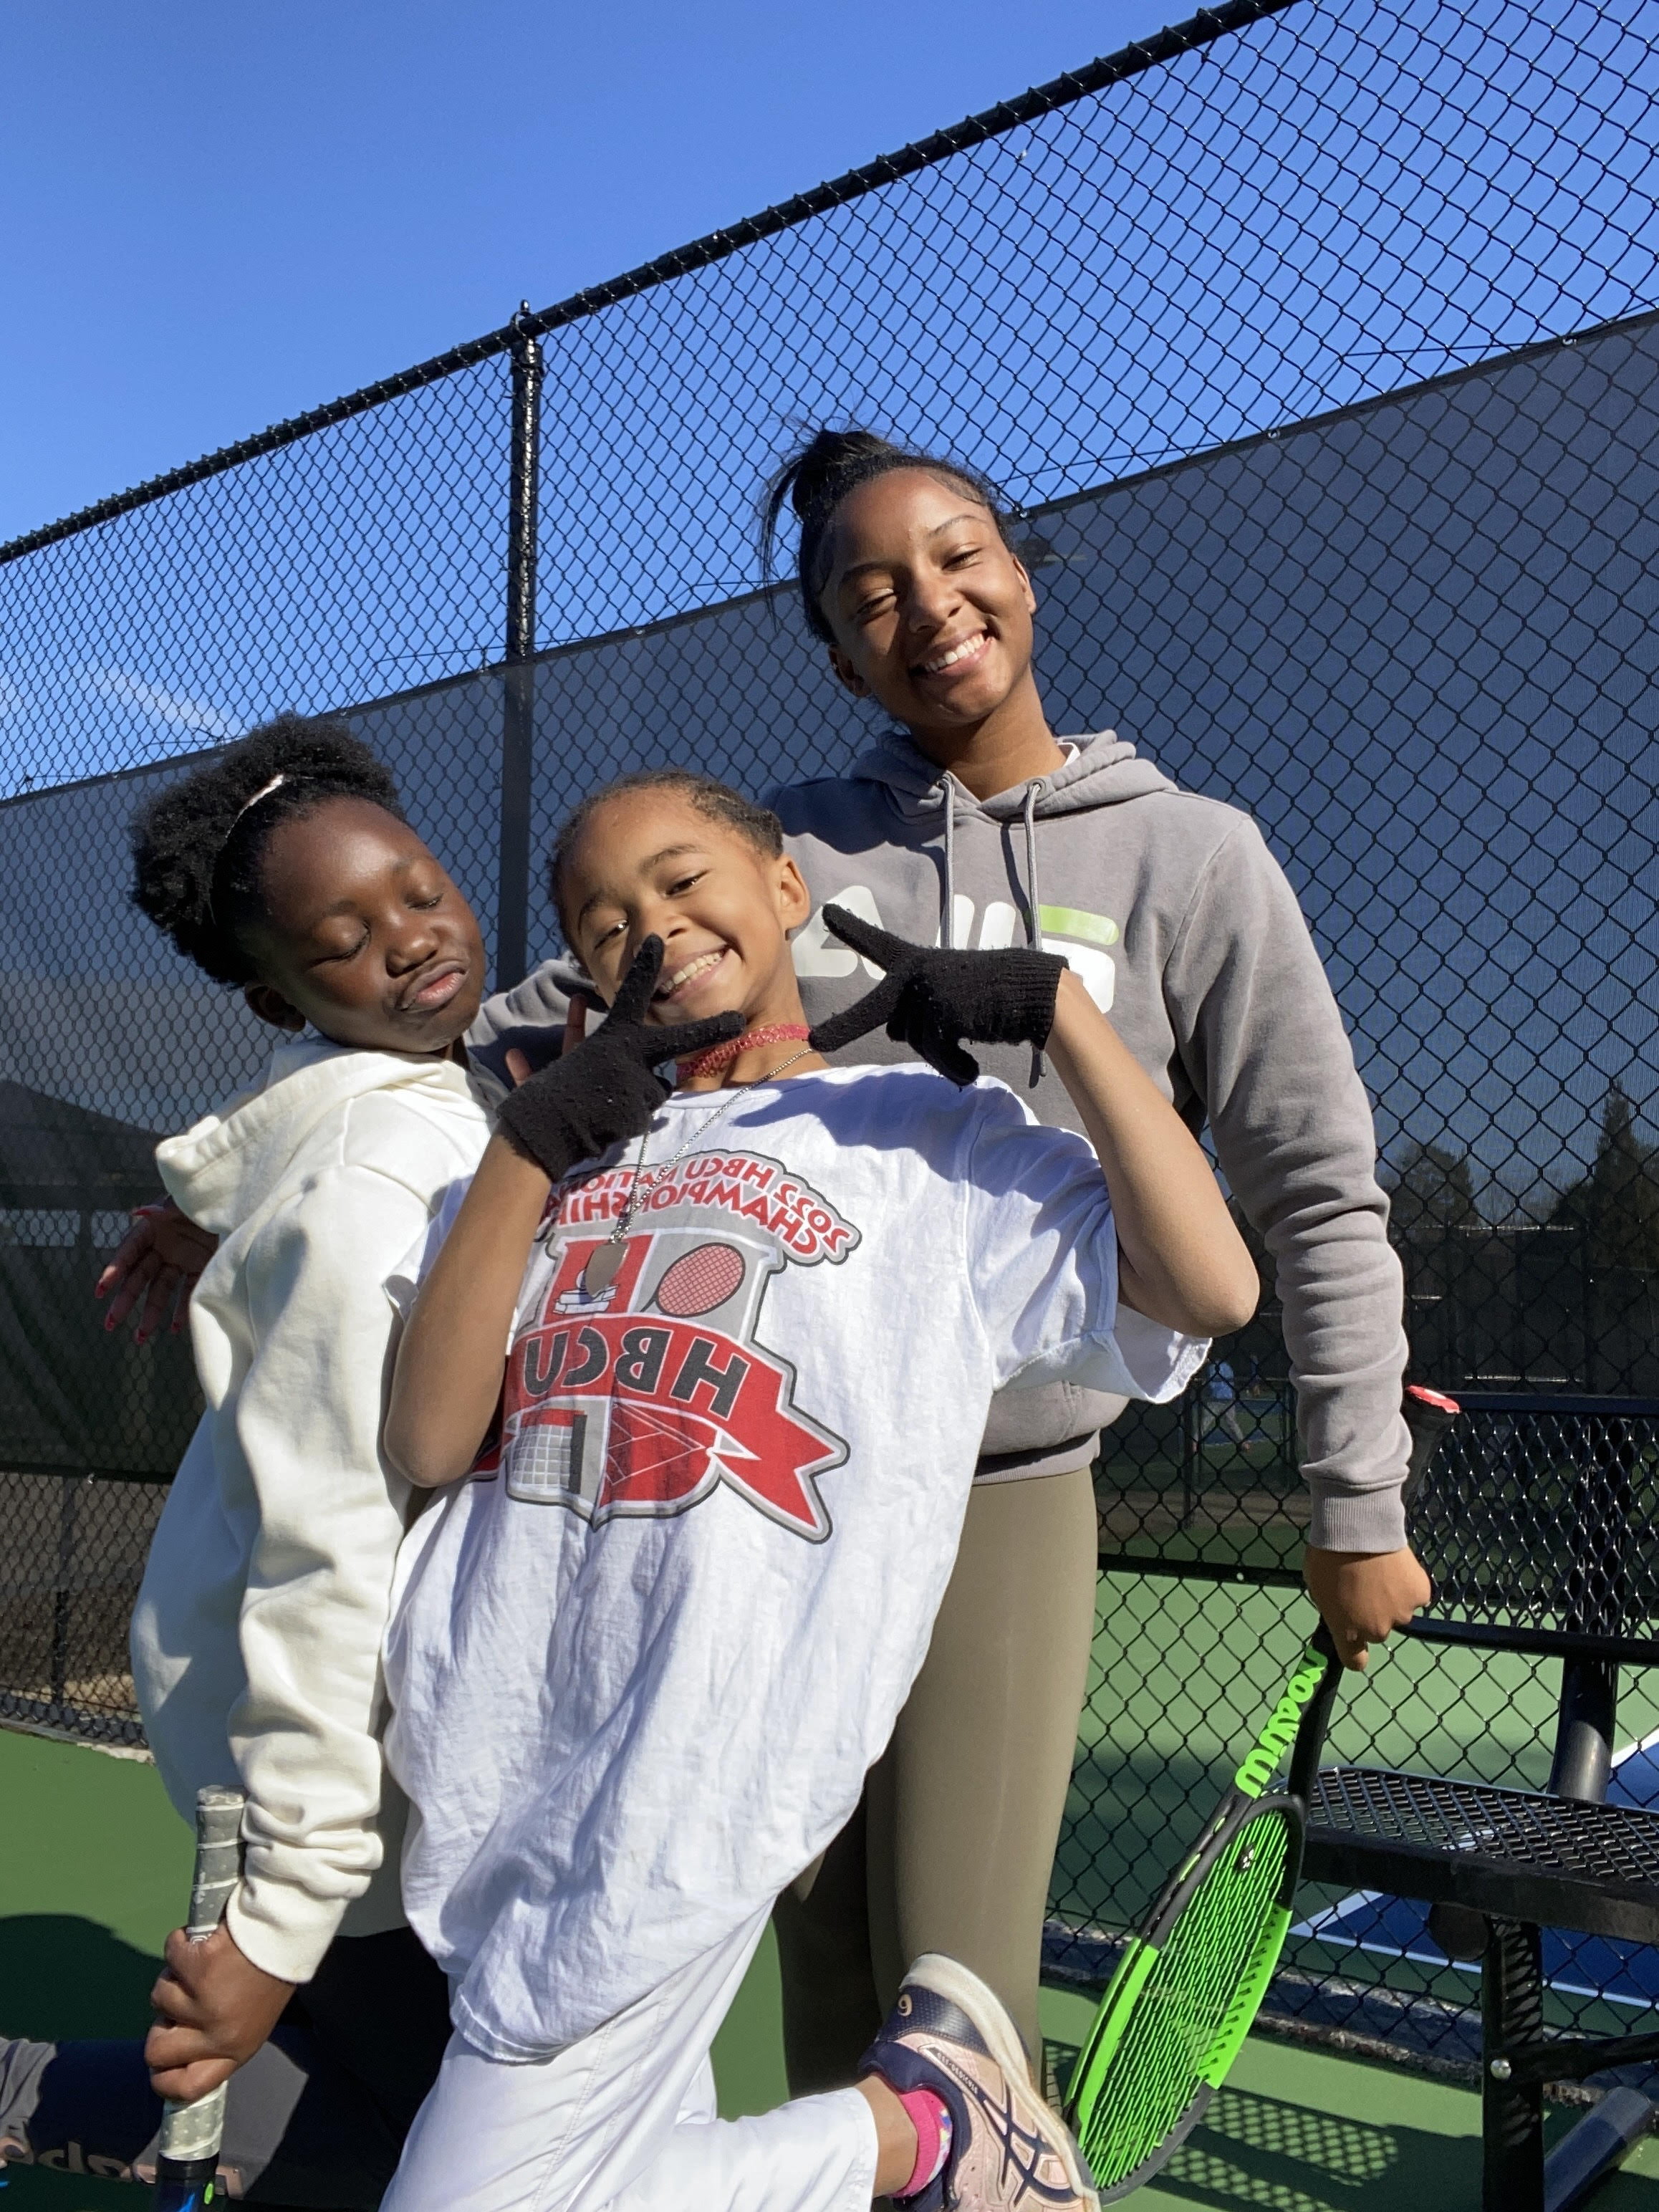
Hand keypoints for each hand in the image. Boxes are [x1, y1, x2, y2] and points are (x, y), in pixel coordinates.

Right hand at [95, 1201, 217, 1342]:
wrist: (237, 1201)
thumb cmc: (204, 1196)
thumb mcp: (183, 1202)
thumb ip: (161, 1210)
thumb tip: (138, 1212)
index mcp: (153, 1229)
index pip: (128, 1252)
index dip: (114, 1271)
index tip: (101, 1290)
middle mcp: (163, 1246)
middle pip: (139, 1278)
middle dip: (125, 1300)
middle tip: (110, 1324)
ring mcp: (181, 1259)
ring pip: (160, 1290)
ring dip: (151, 1313)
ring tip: (141, 1337)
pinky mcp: (201, 1267)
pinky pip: (189, 1291)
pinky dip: (182, 1309)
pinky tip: (175, 1327)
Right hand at [145, 1920, 293, 2101]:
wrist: (288, 1932)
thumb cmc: (272, 1972)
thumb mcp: (251, 2021)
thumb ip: (217, 2038)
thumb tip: (179, 2045)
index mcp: (236, 2051)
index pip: (188, 2087)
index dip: (163, 2079)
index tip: (158, 2064)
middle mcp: (218, 2036)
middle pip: (156, 2050)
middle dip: (162, 2022)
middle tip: (181, 1998)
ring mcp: (206, 2004)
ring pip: (160, 1996)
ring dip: (177, 1975)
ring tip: (209, 1961)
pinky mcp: (199, 1970)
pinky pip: (171, 1958)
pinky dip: (181, 1944)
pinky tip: (205, 1939)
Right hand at [494, 938, 740, 1180]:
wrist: (540, 1131)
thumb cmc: (550, 1096)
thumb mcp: (563, 1062)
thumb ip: (573, 1040)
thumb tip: (567, 1009)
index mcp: (611, 1037)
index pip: (630, 996)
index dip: (642, 967)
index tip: (654, 940)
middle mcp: (628, 1053)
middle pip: (677, 1039)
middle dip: (709, 1029)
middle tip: (735, 1022)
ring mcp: (635, 1081)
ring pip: (656, 1091)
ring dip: (639, 1099)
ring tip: (606, 1107)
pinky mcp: (638, 1111)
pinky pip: (645, 1117)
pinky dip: (629, 1123)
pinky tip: (606, 1125)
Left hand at [808, 906, 1065, 1085]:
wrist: (1030, 992)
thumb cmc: (990, 995)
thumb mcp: (947, 995)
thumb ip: (915, 1009)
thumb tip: (895, 1033)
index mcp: (915, 961)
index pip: (879, 943)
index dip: (853, 929)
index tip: (828, 913)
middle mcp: (913, 972)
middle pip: (870, 1011)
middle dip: (843, 1029)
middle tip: (815, 1041)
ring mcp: (925, 990)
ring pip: (914, 1042)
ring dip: (942, 1053)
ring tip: (966, 1041)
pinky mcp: (940, 1011)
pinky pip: (935, 1053)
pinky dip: (953, 1066)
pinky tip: (970, 1068)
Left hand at [1304, 1545, 1432, 1669]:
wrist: (1358, 1528)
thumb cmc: (1328, 1555)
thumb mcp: (1318, 1588)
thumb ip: (1333, 1608)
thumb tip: (1341, 1612)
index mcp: (1347, 1631)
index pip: (1354, 1661)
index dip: (1355, 1652)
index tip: (1356, 1642)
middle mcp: (1376, 1629)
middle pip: (1378, 1630)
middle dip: (1373, 1614)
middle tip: (1367, 1587)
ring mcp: (1401, 1613)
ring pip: (1399, 1612)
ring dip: (1392, 1598)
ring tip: (1382, 1571)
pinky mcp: (1420, 1595)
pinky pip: (1415, 1595)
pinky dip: (1409, 1585)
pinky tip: (1397, 1566)